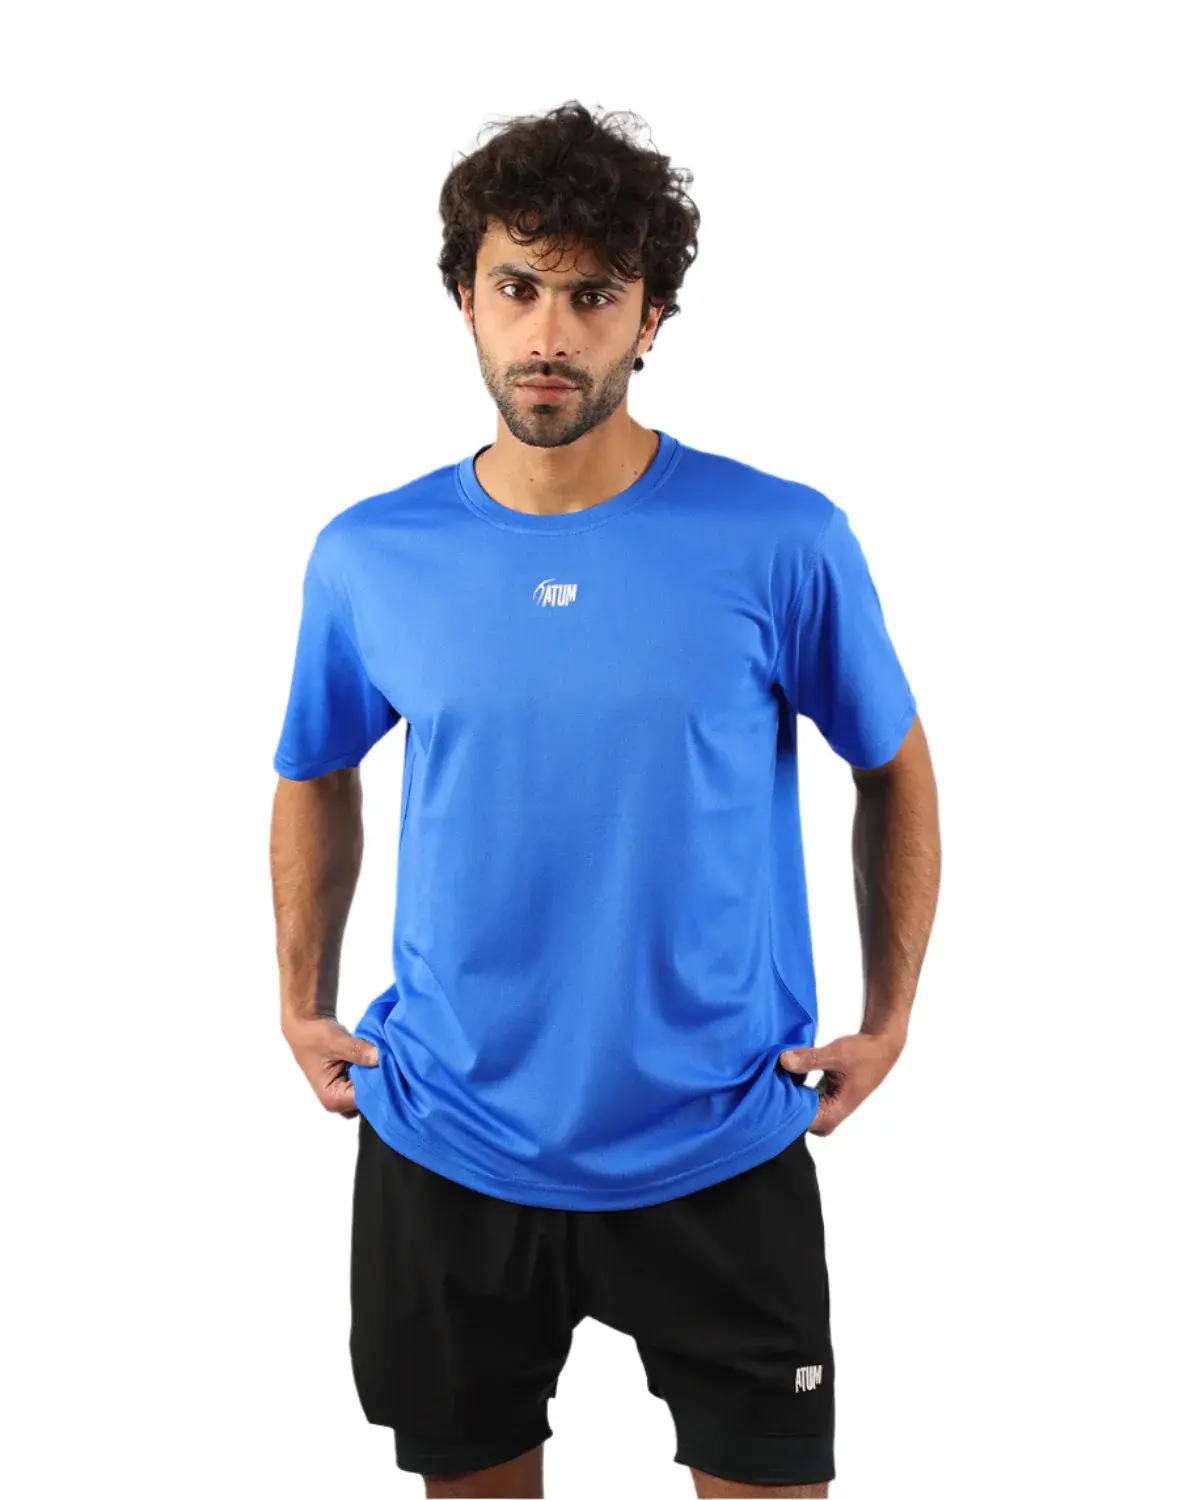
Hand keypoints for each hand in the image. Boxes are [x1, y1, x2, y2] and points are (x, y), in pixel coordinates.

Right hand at [282, 1014, 378, 1120]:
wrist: (307, 1025)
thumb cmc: (312, 1035)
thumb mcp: (335, 1041)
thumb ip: (357, 1051)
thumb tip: (380, 1057)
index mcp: (331, 1098)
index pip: (364, 1100)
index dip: (379, 1084)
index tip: (389, 1066)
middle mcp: (339, 1100)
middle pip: (370, 1099)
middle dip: (380, 1079)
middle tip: (387, 1059)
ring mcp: (346, 1092)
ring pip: (372, 1089)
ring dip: (378, 1073)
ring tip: (381, 1055)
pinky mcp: (352, 1081)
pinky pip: (370, 1080)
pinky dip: (374, 1068)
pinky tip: (377, 1055)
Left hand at [778, 1029, 904, 1136]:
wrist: (882, 1043)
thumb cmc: (865, 1052)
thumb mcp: (835, 1053)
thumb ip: (810, 1058)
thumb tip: (784, 1060)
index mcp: (840, 1107)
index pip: (811, 1123)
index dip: (793, 1115)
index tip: (776, 1102)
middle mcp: (837, 1107)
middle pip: (811, 1123)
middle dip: (794, 1112)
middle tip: (778, 1095)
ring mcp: (835, 1100)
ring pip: (812, 1109)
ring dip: (798, 1100)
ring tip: (780, 1086)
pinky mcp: (832, 1090)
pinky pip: (814, 1096)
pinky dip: (803, 1090)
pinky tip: (791, 1077)